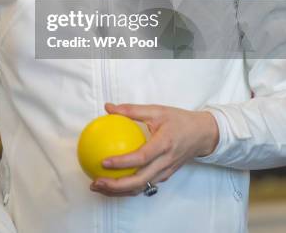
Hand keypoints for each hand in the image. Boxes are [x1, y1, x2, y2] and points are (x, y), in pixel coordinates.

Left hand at [90, 102, 218, 196]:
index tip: (103, 162)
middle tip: (96, 182)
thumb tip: (108, 108)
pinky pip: (145, 185)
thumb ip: (132, 110)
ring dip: (119, 191)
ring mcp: (166, 172)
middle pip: (139, 181)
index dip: (122, 162)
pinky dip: (128, 187)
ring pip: (141, 187)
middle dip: (116, 186)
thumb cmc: (179, 120)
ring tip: (99, 186)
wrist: (202, 134)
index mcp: (164, 144)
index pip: (141, 157)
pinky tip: (113, 181)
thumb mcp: (157, 110)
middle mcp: (165, 162)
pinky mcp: (165, 176)